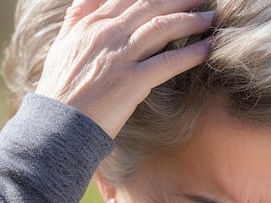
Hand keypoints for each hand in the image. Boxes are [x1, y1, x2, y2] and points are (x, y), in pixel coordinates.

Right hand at [35, 0, 212, 137]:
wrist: (57, 124)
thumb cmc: (62, 88)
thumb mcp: (64, 44)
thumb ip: (78, 17)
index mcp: (92, 23)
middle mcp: (107, 34)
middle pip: (152, 5)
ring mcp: (120, 56)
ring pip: (163, 27)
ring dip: (193, 20)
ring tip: (212, 18)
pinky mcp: (131, 81)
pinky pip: (168, 61)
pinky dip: (192, 53)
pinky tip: (209, 48)